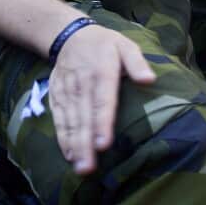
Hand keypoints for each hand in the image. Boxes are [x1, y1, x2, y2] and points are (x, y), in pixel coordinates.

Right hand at [48, 24, 156, 174]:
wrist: (69, 36)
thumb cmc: (105, 44)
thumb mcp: (125, 45)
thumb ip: (137, 62)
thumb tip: (149, 80)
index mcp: (101, 73)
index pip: (102, 102)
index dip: (102, 124)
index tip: (104, 144)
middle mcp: (82, 85)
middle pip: (84, 118)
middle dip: (85, 145)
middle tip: (89, 168)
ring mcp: (67, 92)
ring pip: (70, 122)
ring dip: (74, 146)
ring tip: (80, 167)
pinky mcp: (56, 96)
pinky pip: (59, 119)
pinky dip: (62, 137)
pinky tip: (68, 154)